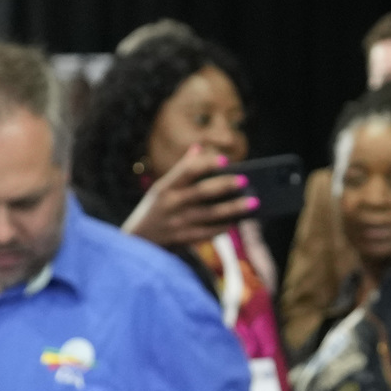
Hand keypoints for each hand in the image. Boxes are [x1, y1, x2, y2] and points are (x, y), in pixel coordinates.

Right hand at [124, 145, 258, 251]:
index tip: (224, 160)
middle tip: (245, 180)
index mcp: (165, 187)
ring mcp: (177, 222)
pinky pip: (209, 232)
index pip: (186, 170)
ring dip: (234, 208)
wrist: (137, 242)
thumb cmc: (154, 210)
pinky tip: (238, 221)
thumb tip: (198, 148)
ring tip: (253, 203)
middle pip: (203, 191)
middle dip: (225, 185)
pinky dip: (225, 226)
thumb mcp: (161, 188)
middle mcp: (171, 203)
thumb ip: (181, 169)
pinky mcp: (183, 239)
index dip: (206, 164)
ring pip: (211, 214)